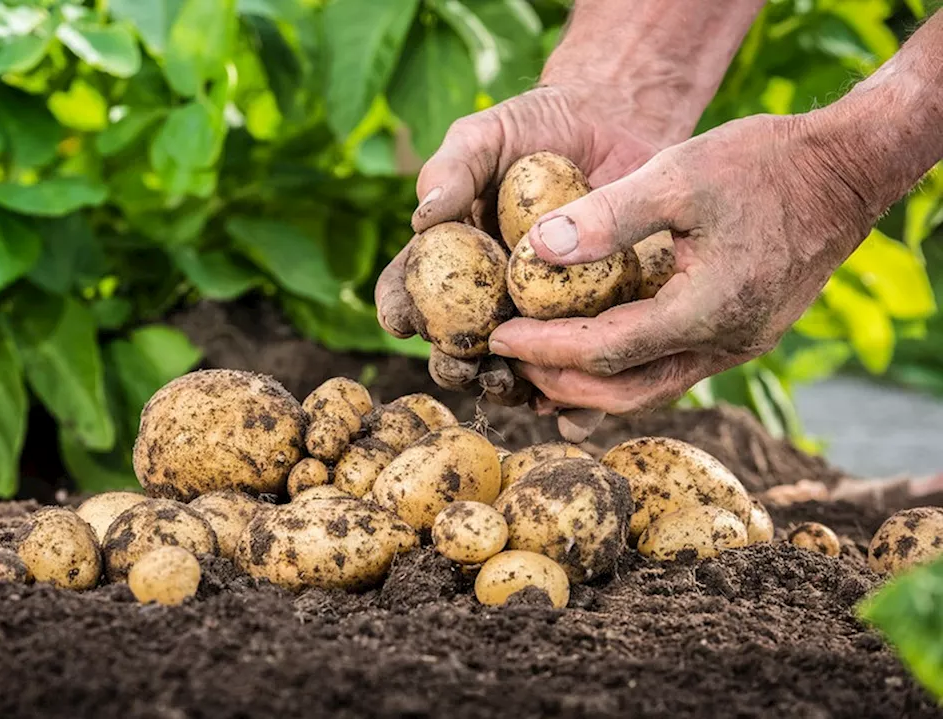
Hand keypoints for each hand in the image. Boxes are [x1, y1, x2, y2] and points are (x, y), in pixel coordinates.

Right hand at [375, 84, 668, 439]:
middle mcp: (487, 297)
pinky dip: (575, 402)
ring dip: (508, 387)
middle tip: (462, 362)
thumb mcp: (487, 134)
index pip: (408, 292)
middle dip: (453, 365)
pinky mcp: (593, 323)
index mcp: (449, 260)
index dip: (399, 310)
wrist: (617, 123)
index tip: (401, 319)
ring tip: (515, 386)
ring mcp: (540, 317)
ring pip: (514, 369)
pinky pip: (580, 371)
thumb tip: (423, 217)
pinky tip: (573, 413)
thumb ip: (452, 169)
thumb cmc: (536, 126)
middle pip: (456, 347)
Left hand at [490, 112, 877, 414]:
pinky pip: (669, 371)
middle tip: (507, 357)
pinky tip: (587, 360)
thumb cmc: (764, 163)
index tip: (497, 335)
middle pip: (623, 391)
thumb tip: (538, 250)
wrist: (845, 172)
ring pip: (648, 390)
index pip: (606, 351)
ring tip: (535, 367)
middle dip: (558, 380)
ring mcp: (736, 347)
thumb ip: (610, 214)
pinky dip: (621, 371)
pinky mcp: (739, 337)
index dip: (545, 348)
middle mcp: (724, 344)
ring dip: (588, 386)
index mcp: (708, 310)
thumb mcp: (681, 173)